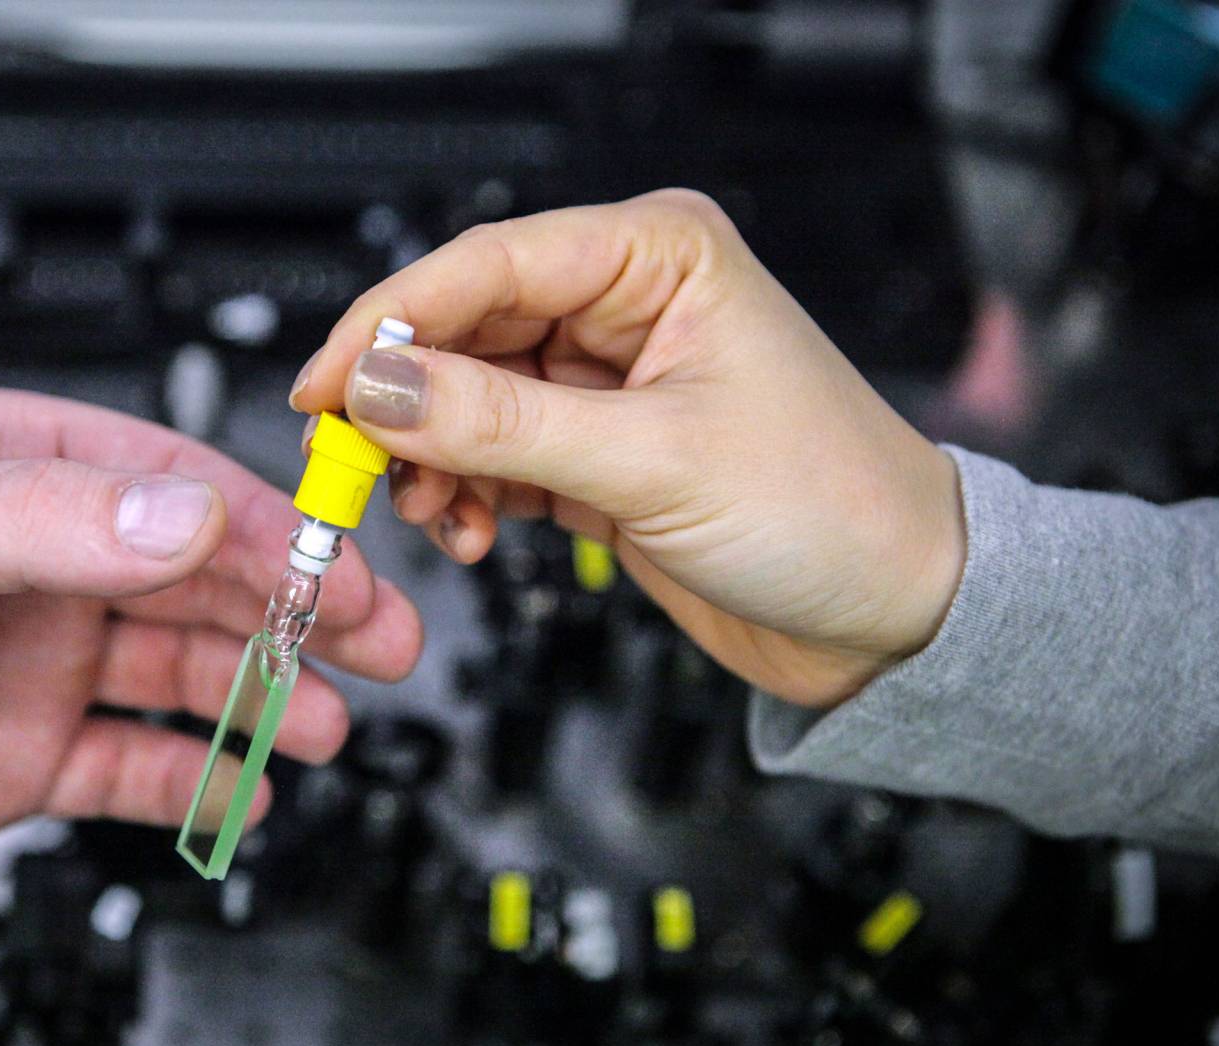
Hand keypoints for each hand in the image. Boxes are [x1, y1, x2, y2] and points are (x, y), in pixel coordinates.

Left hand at [0, 386, 419, 899]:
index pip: (165, 482)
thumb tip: (182, 511)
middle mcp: (25, 563)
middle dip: (293, 607)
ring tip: (328, 723)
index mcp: (0, 470)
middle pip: (193, 576)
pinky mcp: (7, 757)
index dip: (263, 521)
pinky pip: (126, 764)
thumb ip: (40, 520)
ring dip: (259, 693)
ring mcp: (22, 662)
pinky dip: (191, 776)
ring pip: (175, 672)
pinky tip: (241, 788)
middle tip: (381, 638)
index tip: (335, 562)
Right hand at [291, 189, 961, 708]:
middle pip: (462, 329)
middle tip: (357, 464)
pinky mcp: (594, 445)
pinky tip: (478, 532)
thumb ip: (500, 421)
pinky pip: (492, 453)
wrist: (894, 617)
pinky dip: (468, 494)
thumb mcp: (651, 461)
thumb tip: (379, 384)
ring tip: (441, 515)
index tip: (324, 386)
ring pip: (465, 397)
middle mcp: (627, 302)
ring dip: (435, 461)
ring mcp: (606, 377)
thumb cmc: (832, 511)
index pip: (486, 264)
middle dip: (407, 404)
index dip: (391, 323)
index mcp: (660, 255)